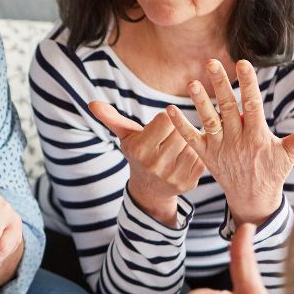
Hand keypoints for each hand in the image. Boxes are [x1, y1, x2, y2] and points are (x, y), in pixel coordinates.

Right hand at [89, 100, 204, 226]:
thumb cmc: (138, 154)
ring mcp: (173, 175)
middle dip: (176, 130)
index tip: (159, 128)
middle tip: (169, 139)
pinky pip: (201, 156)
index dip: (164, 119)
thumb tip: (93, 104)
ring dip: (187, 141)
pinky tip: (185, 157)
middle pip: (180, 130)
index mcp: (140, 150)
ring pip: (192, 142)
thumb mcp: (126, 137)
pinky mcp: (189, 182)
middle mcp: (155, 165)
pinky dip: (196, 154)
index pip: (166, 119)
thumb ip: (111, 118)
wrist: (149, 189)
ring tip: (176, 148)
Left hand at [165, 59, 293, 224]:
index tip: (243, 63)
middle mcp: (237, 141)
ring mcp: (219, 148)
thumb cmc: (273, 172)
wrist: (252, 199)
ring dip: (198, 102)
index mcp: (257, 137)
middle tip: (210, 62)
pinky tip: (168, 109)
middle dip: (220, 85)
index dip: (249, 84)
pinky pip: (190, 139)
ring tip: (191, 83)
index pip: (252, 106)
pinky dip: (179, 125)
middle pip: (227, 108)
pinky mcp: (205, 155)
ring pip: (208, 121)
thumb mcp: (291, 153)